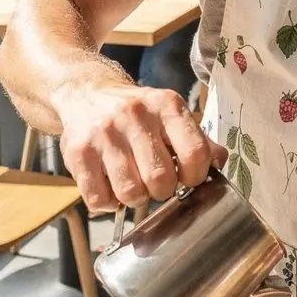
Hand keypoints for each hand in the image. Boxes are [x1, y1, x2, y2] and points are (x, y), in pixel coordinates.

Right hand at [56, 82, 226, 212]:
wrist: (87, 93)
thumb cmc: (138, 113)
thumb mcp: (171, 115)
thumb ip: (199, 140)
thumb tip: (219, 163)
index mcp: (166, 105)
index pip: (195, 153)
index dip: (195, 176)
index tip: (187, 179)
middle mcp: (134, 115)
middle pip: (161, 179)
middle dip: (163, 190)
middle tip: (156, 183)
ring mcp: (104, 133)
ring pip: (130, 193)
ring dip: (135, 198)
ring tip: (133, 184)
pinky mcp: (78, 152)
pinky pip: (98, 199)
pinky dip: (108, 203)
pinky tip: (110, 187)